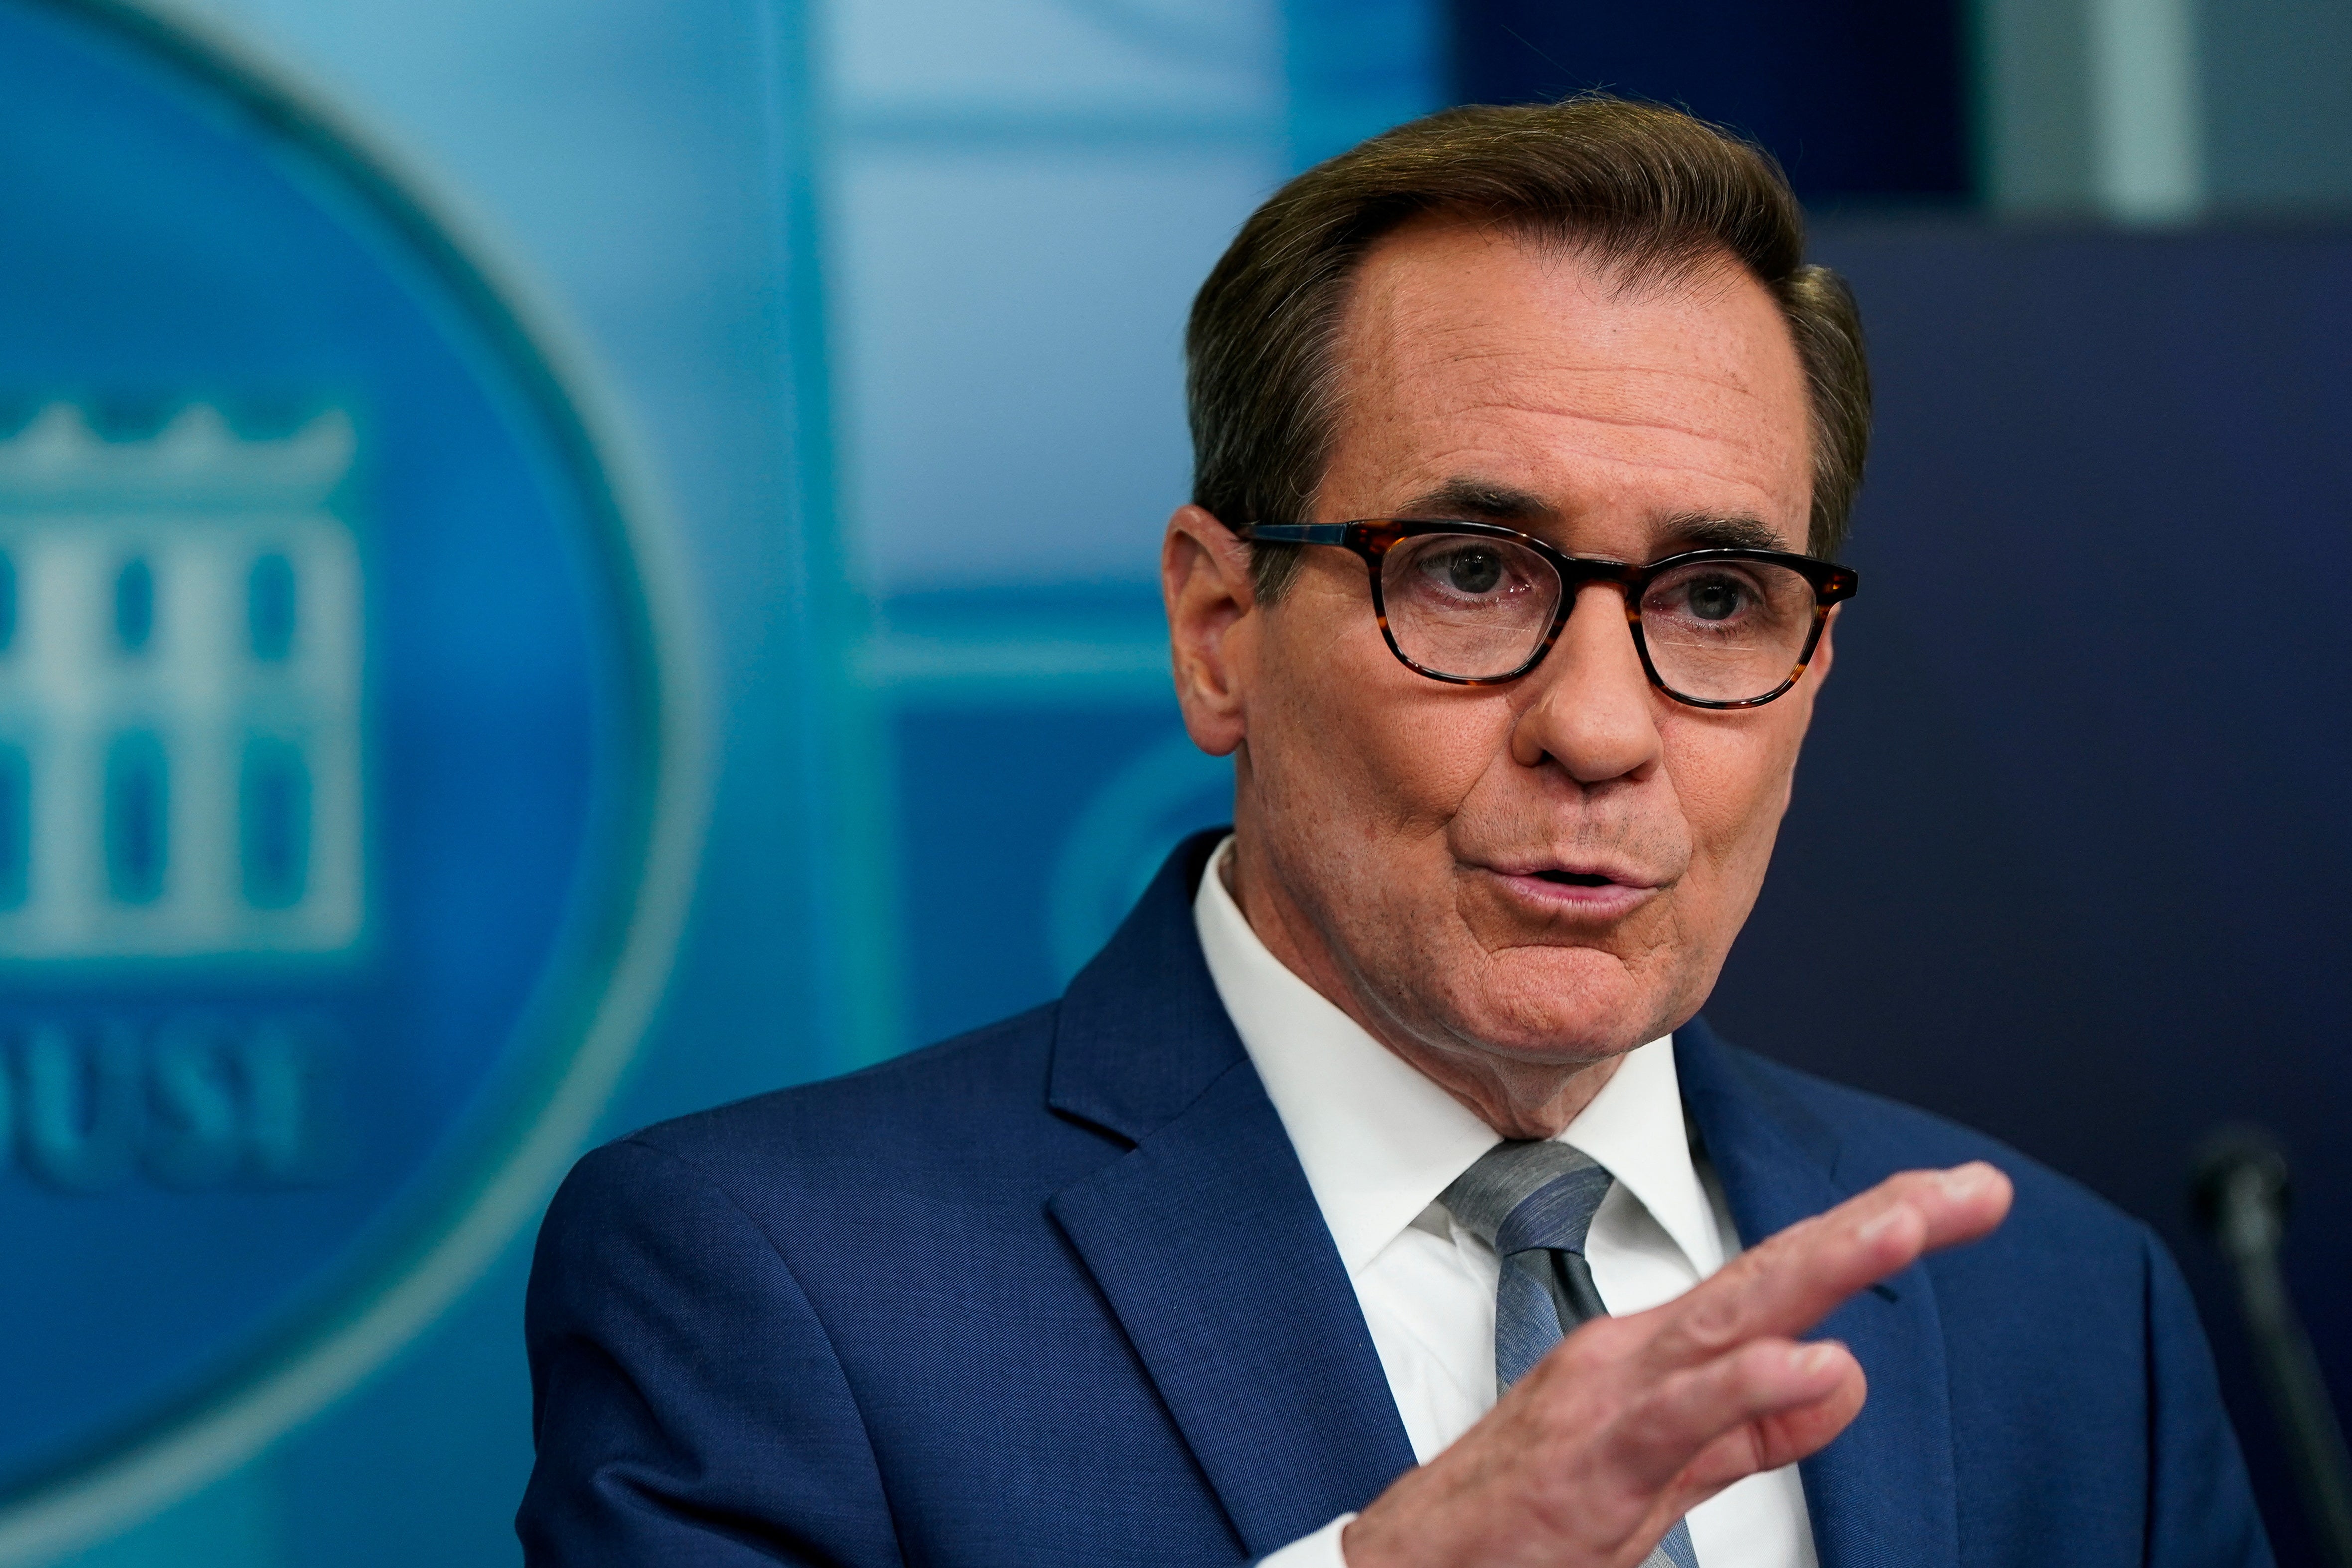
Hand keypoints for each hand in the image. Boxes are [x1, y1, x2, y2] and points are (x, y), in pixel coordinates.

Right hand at [1340, 1162, 2012, 1567]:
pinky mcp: (1594, 1462)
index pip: (1782, 1280)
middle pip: (1772, 1275)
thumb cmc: (1520, 1518)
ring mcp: (1612, 1400)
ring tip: (1907, 1230)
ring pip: (1733, 1319)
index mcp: (1656, 1356)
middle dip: (1874, 1226)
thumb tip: (1839, 1380)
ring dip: (1823, 1270)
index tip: (1956, 1202)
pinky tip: (1812, 1363)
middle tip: (1967, 1192)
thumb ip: (1750, 1429)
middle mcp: (1637, 1357)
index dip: (1868, 1235)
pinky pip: (1678, 1418)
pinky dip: (1745, 1386)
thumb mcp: (1664, 1472)